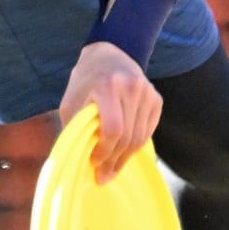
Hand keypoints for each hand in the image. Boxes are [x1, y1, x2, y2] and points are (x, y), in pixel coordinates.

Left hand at [58, 42, 162, 183]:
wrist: (110, 53)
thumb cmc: (85, 81)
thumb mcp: (72, 101)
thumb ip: (75, 128)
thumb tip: (78, 161)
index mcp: (108, 86)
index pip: (113, 128)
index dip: (104, 151)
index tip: (93, 162)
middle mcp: (132, 87)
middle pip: (127, 136)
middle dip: (114, 161)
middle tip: (102, 176)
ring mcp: (147, 92)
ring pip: (140, 137)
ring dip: (125, 158)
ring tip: (112, 169)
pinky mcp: (156, 98)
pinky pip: (149, 131)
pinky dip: (137, 145)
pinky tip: (124, 152)